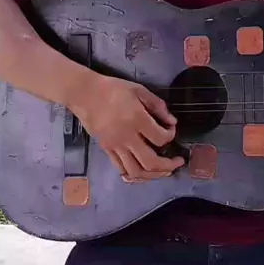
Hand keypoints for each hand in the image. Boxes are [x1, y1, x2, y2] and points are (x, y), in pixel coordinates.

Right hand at [69, 73, 184, 181]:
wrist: (85, 94)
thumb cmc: (113, 89)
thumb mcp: (139, 90)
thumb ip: (157, 105)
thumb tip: (171, 122)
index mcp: (137, 120)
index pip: (161, 138)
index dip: (171, 136)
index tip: (171, 129)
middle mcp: (126, 137)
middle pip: (150, 162)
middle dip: (168, 166)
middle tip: (178, 162)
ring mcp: (115, 146)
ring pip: (136, 172)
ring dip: (153, 176)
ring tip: (164, 172)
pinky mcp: (106, 150)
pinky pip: (122, 169)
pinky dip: (135, 174)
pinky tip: (143, 170)